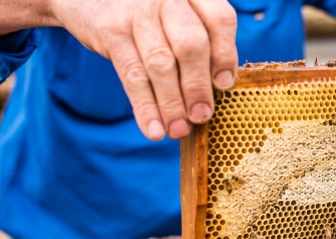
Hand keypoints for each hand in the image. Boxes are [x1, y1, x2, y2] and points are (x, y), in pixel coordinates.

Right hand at [49, 0, 237, 139]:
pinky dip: (145, 108)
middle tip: (202, 116)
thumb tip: (218, 91)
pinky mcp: (110, 30)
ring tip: (179, 130)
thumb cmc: (150, 15)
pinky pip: (132, 75)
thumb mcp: (179, 16)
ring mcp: (137, 11)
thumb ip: (202, 43)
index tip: (225, 85)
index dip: (225, 54)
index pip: (220, 19)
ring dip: (172, 104)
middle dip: (198, 86)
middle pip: (191, 44)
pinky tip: (154, 129)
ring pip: (161, 64)